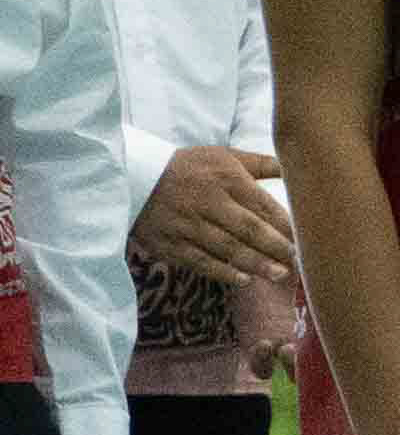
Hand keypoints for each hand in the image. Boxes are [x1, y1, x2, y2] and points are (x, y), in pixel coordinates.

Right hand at [134, 145, 293, 289]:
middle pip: (248, 229)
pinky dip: (223, 271)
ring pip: (227, 248)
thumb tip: (295, 168)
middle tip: (296, 261)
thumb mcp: (222, 155)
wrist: (131, 177)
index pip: (262, 205)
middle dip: (275, 247)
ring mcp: (186, 224)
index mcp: (224, 178)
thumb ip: (259, 163)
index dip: (285, 224)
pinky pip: (200, 261)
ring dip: (255, 263)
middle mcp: (206, 202)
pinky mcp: (169, 243)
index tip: (305, 238)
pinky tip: (244, 279)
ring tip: (278, 275)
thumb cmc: (186, 167)